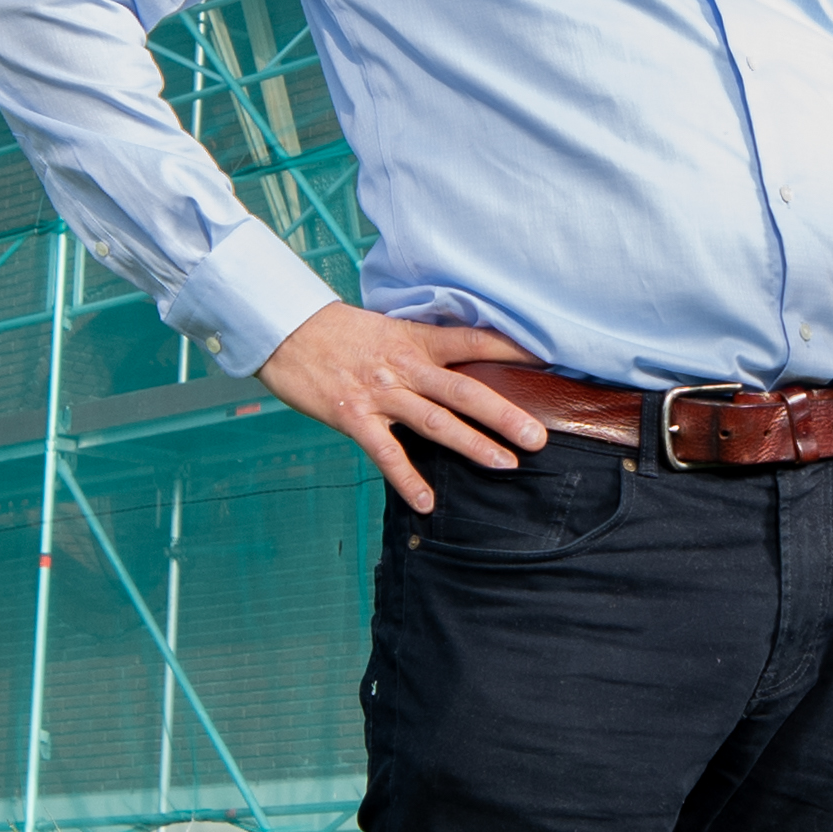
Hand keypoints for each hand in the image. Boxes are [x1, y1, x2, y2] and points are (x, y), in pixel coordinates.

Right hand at [255, 303, 549, 510]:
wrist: (286, 329)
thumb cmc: (338, 332)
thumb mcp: (386, 329)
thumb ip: (421, 348)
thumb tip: (458, 365)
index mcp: (415, 340)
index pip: (472, 342)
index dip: (510, 351)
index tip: (546, 362)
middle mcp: (403, 367)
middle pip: (464, 391)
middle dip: (504, 415)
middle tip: (538, 438)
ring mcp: (379, 393)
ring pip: (435, 422)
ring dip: (473, 445)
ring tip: (507, 466)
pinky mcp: (352, 416)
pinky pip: (386, 453)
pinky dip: (407, 479)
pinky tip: (428, 502)